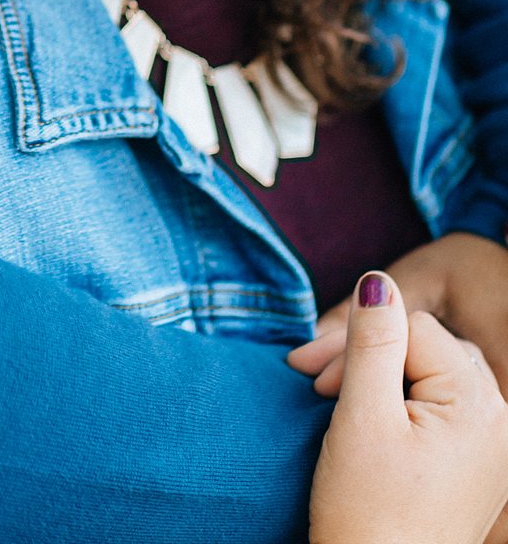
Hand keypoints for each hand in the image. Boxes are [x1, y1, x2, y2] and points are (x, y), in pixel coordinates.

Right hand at [308, 271, 507, 543]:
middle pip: (425, 347)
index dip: (355, 340)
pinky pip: (437, 407)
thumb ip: (372, 341)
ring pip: (429, 374)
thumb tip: (378, 281)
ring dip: (379, 375)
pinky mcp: (472, 466)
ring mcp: (489, 447)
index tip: (306, 372)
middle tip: (311, 383)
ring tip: (332, 399)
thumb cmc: (368, 514)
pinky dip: (398, 402)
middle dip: (365, 354)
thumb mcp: (361, 416)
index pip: (412, 328)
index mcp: (478, 405)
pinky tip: (364, 419)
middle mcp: (497, 421)